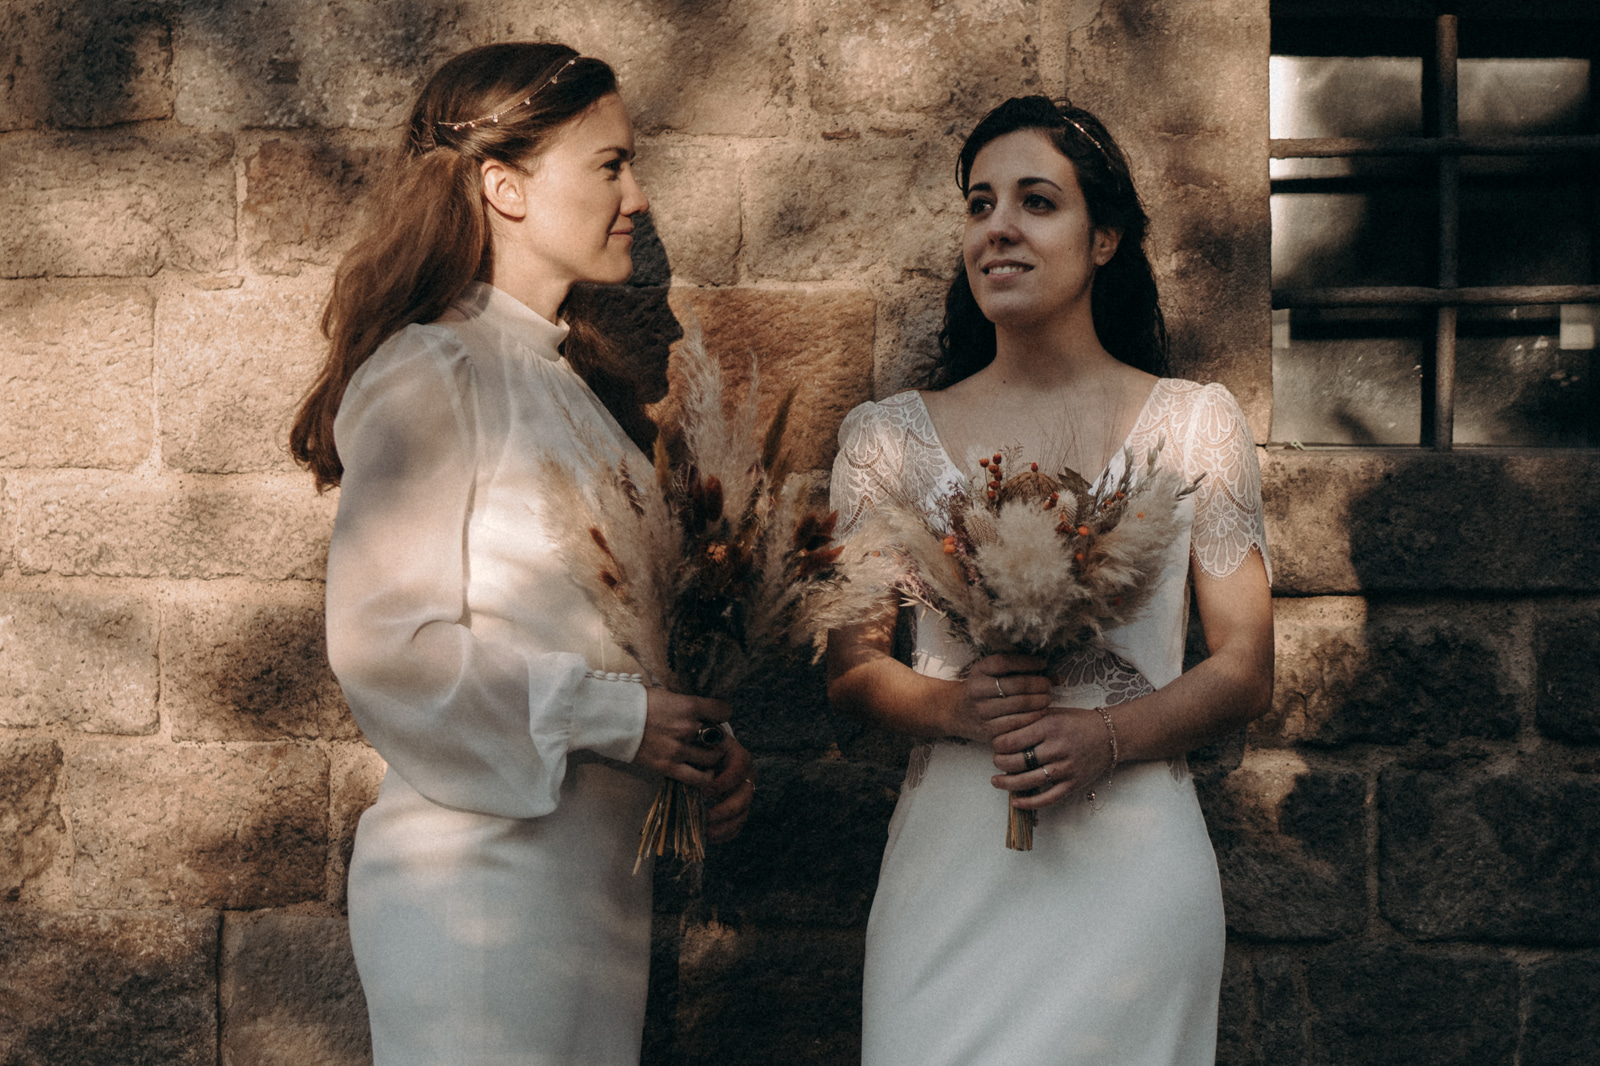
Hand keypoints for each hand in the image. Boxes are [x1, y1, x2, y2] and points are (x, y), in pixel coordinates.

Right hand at [633, 688, 728, 787]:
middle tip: (711, 739)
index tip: (718, 716)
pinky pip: (697, 778)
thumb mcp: (668, 696)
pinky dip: (705, 778)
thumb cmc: (637, 702)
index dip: (723, 713)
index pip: (723, 711)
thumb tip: (704, 713)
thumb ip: (687, 706)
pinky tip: (703, 773)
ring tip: (705, 755)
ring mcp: (677, 749)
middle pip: (720, 737)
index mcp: (688, 705)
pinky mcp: (667, 766)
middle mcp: (687, 728)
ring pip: (712, 759)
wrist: (611, 718)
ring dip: (712, 757)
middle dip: (718, 738)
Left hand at [702, 733, 754, 844]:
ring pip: (744, 810)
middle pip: (746, 792)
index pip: (741, 766)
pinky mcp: (740, 804)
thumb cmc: (699, 747)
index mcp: (737, 755)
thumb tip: (692, 769)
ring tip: (710, 834)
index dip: (726, 780)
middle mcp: (746, 774)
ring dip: (728, 824)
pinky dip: (728, 832)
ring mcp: (744, 790)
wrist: (703, 750)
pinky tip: (715, 839)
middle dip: (728, 807)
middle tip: (709, 816)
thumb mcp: (698, 745)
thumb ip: (698, 753)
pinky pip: (739, 821)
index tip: (707, 791)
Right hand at [950, 653, 1053, 741]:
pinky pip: (1018, 724)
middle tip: (1049, 685)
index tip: (1043, 663)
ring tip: (1047, 698)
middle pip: (1017, 685)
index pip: (1005, 662)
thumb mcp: (989, 672)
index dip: (1027, 662)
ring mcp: (983, 712)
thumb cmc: (980, 688)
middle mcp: (978, 690)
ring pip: (1020, 705)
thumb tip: (1056, 676)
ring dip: (1040, 701)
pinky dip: (1034, 718)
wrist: (954, 712)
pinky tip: (1040, 713)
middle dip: (1040, 684)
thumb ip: (1018, 669)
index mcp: (979, 671)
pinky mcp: (989, 730)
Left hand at [988, 704, 1115, 809]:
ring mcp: (1066, 768)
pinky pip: (1048, 798)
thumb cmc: (1077, 723)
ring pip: (1028, 781)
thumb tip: (1001, 732)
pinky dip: (1030, 803)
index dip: (997, 745)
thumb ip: (1030, 720)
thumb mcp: (1053, 713)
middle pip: (1016, 762)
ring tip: (996, 781)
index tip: (995, 745)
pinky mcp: (1073, 784)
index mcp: (1049, 727)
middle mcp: (1057, 748)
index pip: (1011, 740)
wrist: (1110, 736)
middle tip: (996, 761)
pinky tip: (1015, 802)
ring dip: (1007, 784)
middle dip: (999, 763)